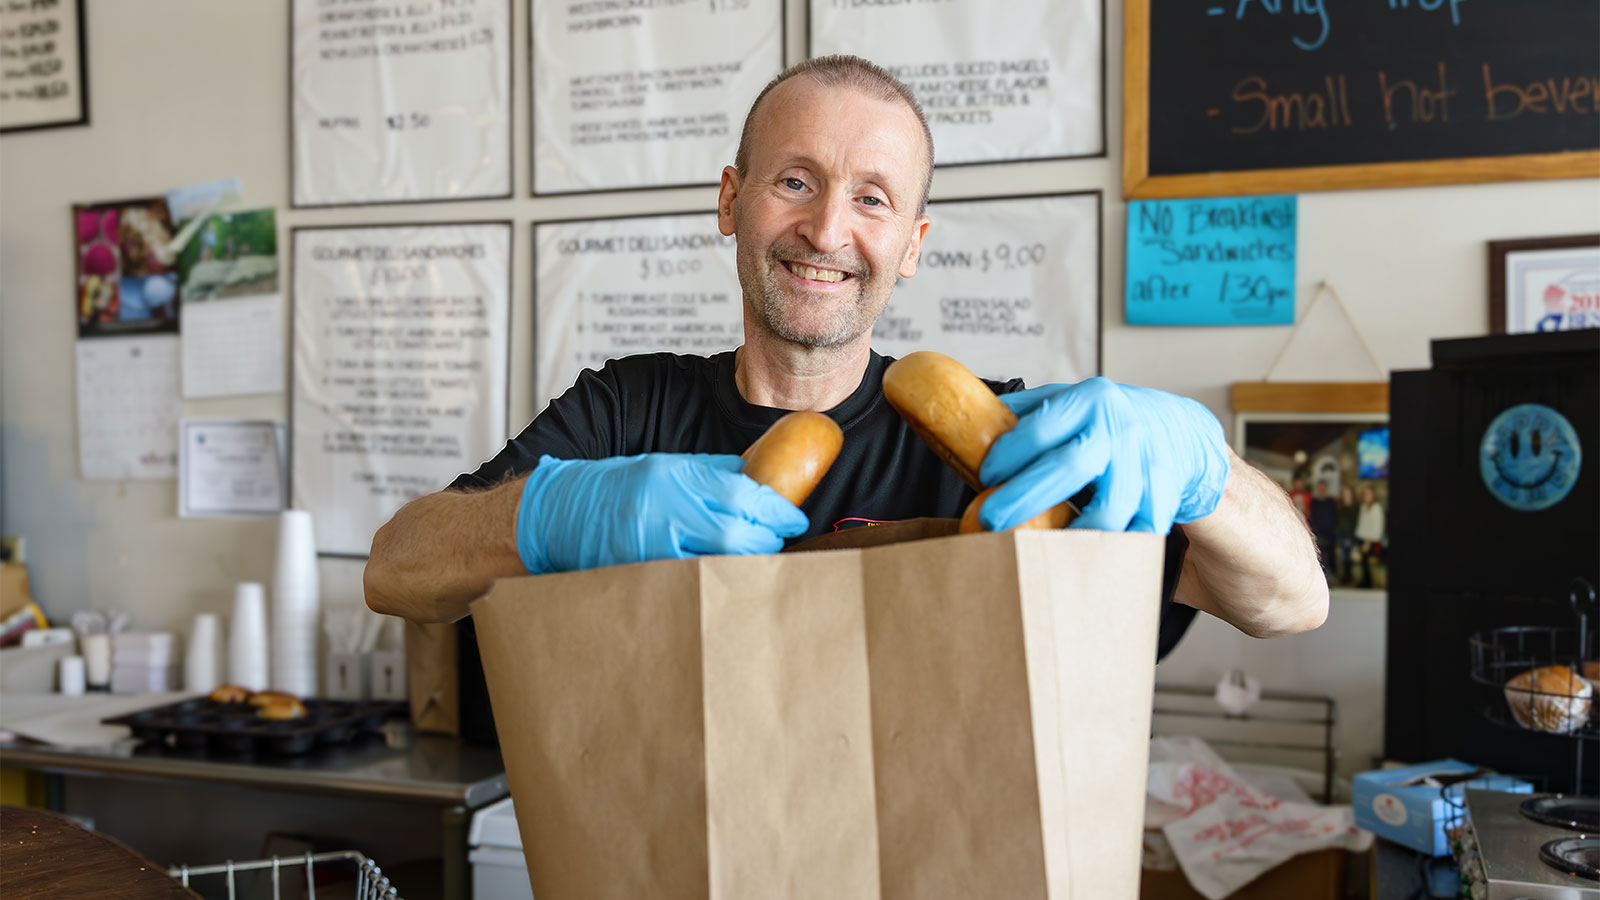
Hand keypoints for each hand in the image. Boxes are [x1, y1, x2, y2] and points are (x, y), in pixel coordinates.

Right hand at [515, 453, 808, 573]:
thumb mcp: (663, 466)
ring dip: (748, 561)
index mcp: (674, 475)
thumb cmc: (613, 488)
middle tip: (781, 539)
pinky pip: (695, 578)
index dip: (775, 509)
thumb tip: (753, 476)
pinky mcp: (645, 571)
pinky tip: (729, 575)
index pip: (741, 492)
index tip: (793, 518)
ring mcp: (654, 544)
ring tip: (758, 557)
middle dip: (768, 539)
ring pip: (720, 560)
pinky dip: (719, 577)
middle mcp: (666, 508)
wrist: (558, 513)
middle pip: (737, 531)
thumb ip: (709, 472)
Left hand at [977, 378, 1229, 534]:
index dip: (1009, 454)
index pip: (1041, 427)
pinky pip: (1139, 533)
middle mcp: (1119, 429)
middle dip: (1025, 497)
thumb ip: (1022, 413)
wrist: (1173, 428)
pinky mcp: (1165, 497)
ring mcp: (1146, 464)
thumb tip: (965, 424)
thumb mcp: (1066, 402)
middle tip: (990, 521)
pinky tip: (1083, 562)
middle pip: (1070, 466)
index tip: (984, 476)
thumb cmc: (1103, 422)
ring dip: (1071, 534)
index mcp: (1088, 400)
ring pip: (1110, 509)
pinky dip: (1113, 552)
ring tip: (1037, 551)